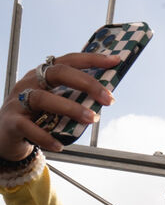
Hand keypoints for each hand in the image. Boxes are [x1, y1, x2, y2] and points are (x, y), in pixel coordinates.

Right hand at [0, 52, 120, 160]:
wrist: (5, 136)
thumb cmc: (36, 117)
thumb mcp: (56, 105)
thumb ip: (76, 100)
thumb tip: (105, 100)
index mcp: (42, 75)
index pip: (68, 61)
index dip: (91, 59)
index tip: (114, 61)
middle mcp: (29, 83)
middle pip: (57, 73)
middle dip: (86, 84)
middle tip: (108, 99)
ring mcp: (18, 101)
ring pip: (43, 98)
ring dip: (70, 108)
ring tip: (90, 119)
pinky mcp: (12, 121)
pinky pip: (29, 127)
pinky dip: (46, 137)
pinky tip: (60, 145)